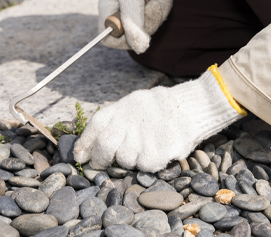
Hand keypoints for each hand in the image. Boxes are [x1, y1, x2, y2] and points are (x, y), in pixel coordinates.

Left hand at [74, 70, 243, 172]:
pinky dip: (148, 163)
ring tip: (143, 147)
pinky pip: (143, 166)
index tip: (80, 156)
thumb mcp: (133, 104)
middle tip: (99, 165)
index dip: (84, 143)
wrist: (191, 107)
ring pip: (124, 159)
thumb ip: (113, 120)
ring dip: (129, 159)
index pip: (95, 127)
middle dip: (99, 160)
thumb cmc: (159, 109)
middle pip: (104, 146)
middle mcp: (128, 122)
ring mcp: (141, 138)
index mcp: (121, 109)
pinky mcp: (156, 152)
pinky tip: (157, 150)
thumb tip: (89, 146)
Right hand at [98, 0, 173, 53]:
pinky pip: (159, 16)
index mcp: (109, 9)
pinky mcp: (150, 5)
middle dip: (149, 20)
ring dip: (159, 9)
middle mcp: (121, 12)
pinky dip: (164, 4)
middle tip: (153, 2)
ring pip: (149, 27)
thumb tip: (140, 50)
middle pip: (134, 36)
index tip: (136, 33)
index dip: (121, 41)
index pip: (107, 38)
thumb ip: (134, 23)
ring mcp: (137, 10)